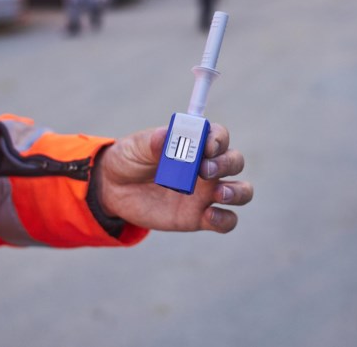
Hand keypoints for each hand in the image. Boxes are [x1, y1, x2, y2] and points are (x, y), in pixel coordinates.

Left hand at [94, 125, 251, 232]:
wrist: (114, 190)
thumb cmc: (130, 159)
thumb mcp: (136, 147)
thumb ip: (153, 142)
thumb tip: (166, 137)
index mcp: (195, 144)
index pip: (219, 136)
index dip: (218, 139)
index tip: (206, 147)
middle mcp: (207, 167)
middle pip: (235, 161)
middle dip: (226, 164)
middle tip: (204, 170)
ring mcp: (206, 193)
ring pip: (242, 191)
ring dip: (238, 191)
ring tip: (219, 194)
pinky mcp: (199, 218)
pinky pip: (226, 221)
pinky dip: (224, 219)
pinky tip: (208, 216)